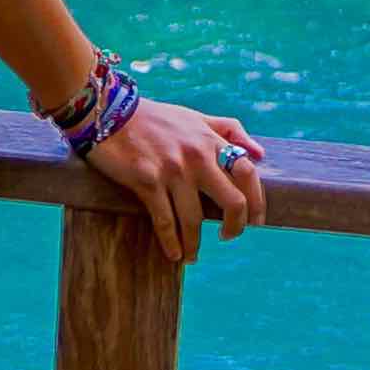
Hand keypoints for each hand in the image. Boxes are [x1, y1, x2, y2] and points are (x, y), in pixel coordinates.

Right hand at [80, 98, 268, 261]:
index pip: (248, 173)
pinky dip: (171, 242)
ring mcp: (172, 170)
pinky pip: (165, 220)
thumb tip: (260, 153)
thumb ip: (229, 130)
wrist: (109, 113)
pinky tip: (173, 254)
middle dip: (235, 227)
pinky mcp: (147, 181)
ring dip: (195, 243)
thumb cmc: (154, 118)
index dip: (257, 201)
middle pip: (232, 201)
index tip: (256, 221)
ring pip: (195, 218)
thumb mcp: (195, 117)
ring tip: (191, 256)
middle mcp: (197, 156)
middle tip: (228, 238)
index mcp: (210, 140)